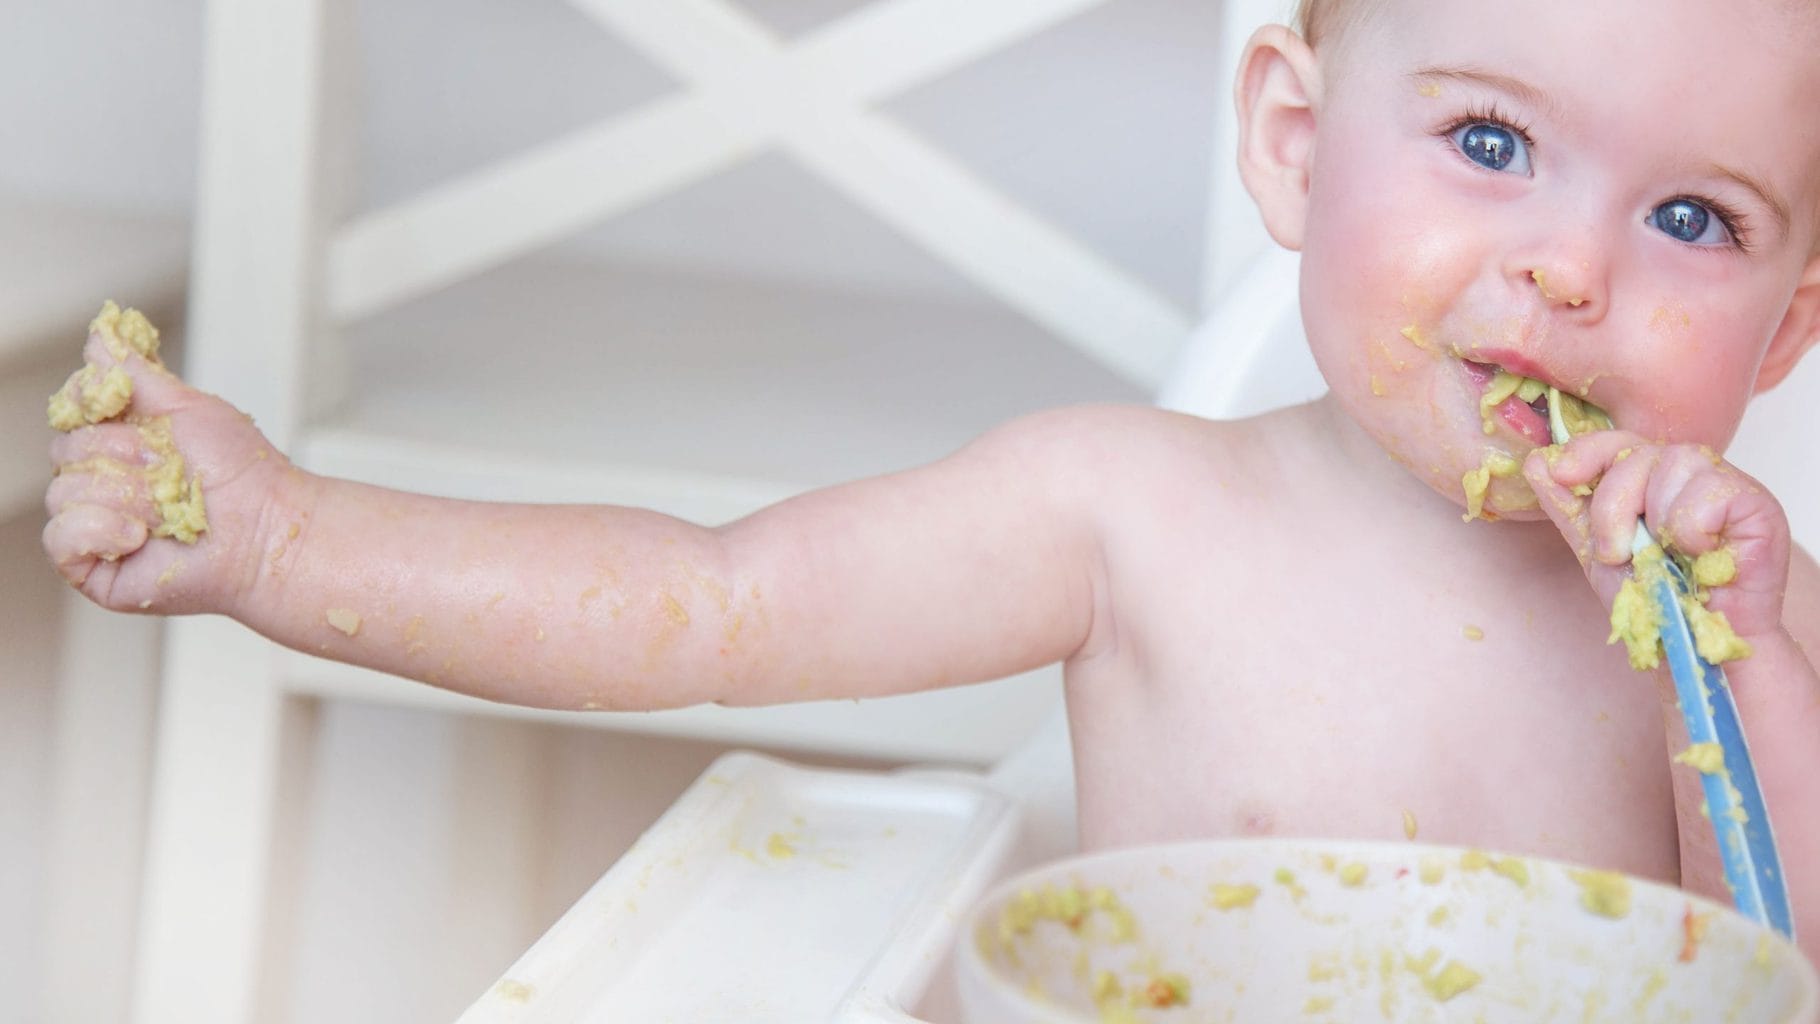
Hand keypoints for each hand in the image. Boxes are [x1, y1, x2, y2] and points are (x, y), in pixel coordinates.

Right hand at [42, 322, 298, 615]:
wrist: (268, 529)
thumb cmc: (241, 475)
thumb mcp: (187, 408)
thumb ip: (137, 373)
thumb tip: (102, 335)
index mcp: (119, 445)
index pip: (69, 411)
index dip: (87, 401)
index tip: (115, 399)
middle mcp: (102, 484)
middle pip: (64, 450)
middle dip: (123, 454)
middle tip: (171, 467)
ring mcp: (96, 527)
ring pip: (63, 492)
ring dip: (126, 494)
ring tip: (169, 505)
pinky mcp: (94, 567)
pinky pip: (58, 538)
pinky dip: (100, 529)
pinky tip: (141, 534)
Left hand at [1522, 430, 1790, 642]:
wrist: (1695, 645)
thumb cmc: (1655, 600)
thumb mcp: (1598, 552)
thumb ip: (1569, 508)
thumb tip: (1535, 463)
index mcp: (1650, 478)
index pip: (1616, 440)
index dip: (1586, 451)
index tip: (1562, 472)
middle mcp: (1687, 473)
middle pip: (1638, 452)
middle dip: (1613, 506)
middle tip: (1617, 553)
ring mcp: (1724, 484)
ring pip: (1676, 463)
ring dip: (1656, 520)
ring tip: (1666, 558)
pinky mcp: (1757, 504)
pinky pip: (1711, 492)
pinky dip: (1693, 530)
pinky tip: (1699, 555)